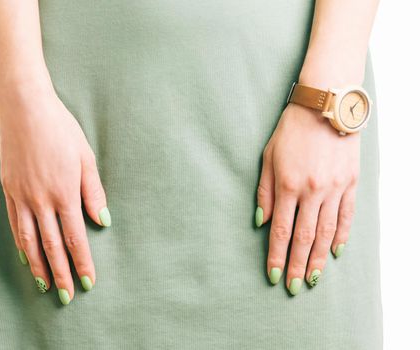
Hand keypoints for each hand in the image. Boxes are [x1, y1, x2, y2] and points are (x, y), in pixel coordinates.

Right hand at [0, 85, 110, 304]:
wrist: (25, 108)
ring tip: (46, 285)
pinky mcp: (8, 189)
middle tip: (67, 296)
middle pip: (52, 246)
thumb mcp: (86, 157)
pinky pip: (15, 224)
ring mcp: (21, 196)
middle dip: (61, 273)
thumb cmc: (61, 130)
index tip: (88, 282)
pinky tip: (26, 256)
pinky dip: (21, 245)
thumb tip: (102, 220)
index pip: (75, 238)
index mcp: (65, 192)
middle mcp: (41, 200)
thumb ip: (94, 192)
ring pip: (29, 241)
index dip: (82, 262)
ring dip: (39, 266)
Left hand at [255, 103, 359, 294]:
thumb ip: (265, 191)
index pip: (280, 231)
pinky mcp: (350, 183)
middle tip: (292, 287)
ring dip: (317, 258)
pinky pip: (346, 216)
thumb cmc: (291, 131)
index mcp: (288, 185)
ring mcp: (334, 188)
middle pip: (303, 238)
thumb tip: (261, 221)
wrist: (325, 106)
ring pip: (326, 233)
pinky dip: (340, 236)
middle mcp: (312, 192)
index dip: (275, 256)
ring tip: (311, 279)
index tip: (272, 275)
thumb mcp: (268, 157)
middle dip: (295, 265)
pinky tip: (334, 252)